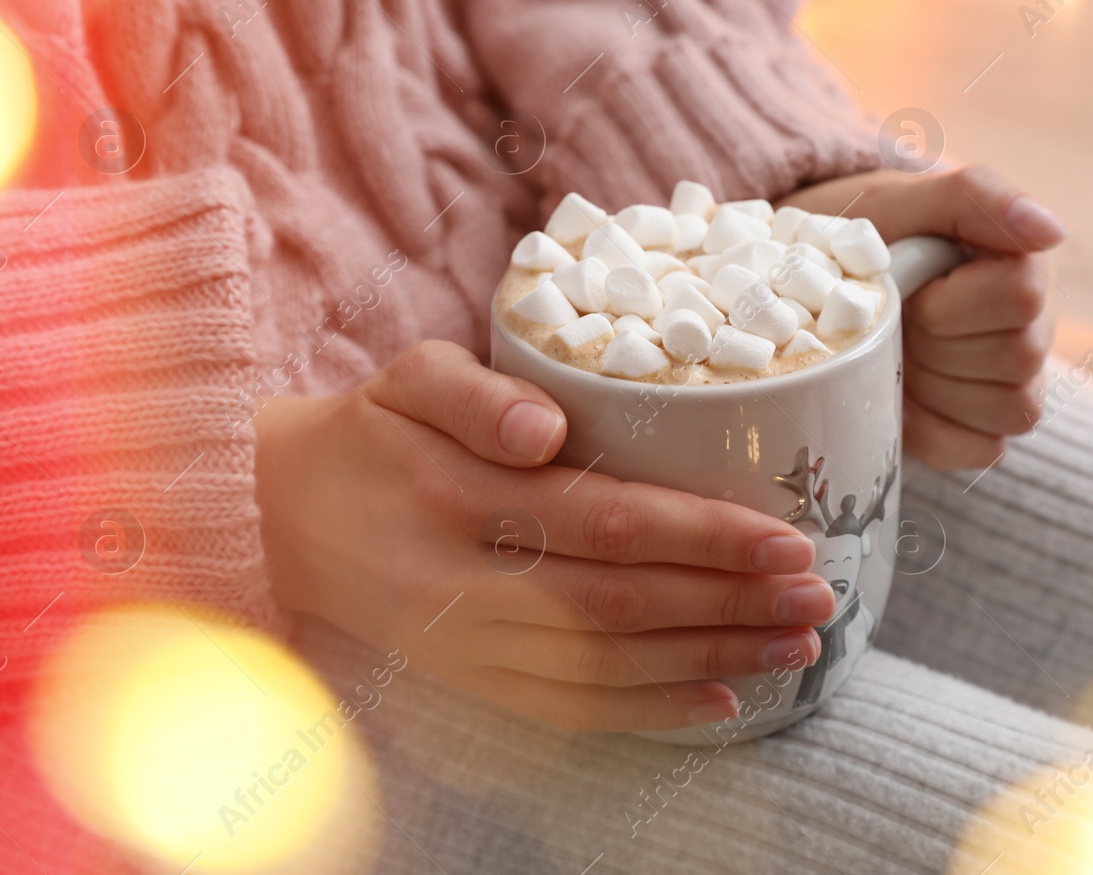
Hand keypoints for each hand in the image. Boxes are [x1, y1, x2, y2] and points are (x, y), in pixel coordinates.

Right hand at [254, 341, 829, 731]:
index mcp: (459, 496)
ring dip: (711, 661)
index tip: (788, 540)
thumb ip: (475, 395)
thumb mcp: (407, 379)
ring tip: (796, 646)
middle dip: (731, 605)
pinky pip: (565, 710)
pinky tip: (719, 703)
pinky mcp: (465, 682)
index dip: (706, 537)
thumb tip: (548, 431)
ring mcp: (464, 646)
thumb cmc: (367, 432)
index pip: (608, 523)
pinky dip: (649, 714)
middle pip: (622, 605)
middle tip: (819, 597)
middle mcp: (464, 583)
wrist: (273, 517)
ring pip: (605, 669)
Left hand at [776, 164, 1065, 469]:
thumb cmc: (873, 236)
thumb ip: (978, 199)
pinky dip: (932, 430)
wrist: (829, 278)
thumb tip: (1052, 231)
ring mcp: (1018, 382)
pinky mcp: (988, 427)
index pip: (1020, 298)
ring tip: (900, 352)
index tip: (913, 283)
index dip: (949, 301)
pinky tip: (902, 396)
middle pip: (1015, 358)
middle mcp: (1036, 326)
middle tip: (899, 318)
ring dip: (937, 386)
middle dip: (936, 341)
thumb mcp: (906, 202)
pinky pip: (983, 450)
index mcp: (1027, 265)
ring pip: (1009, 410)